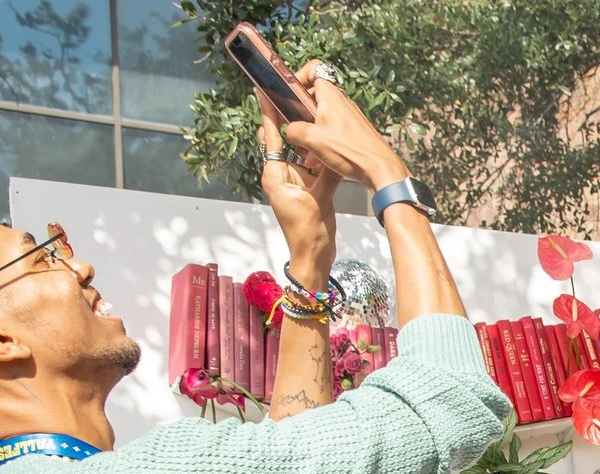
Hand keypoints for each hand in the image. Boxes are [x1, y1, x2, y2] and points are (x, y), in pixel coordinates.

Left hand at [257, 98, 339, 278]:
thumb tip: (334, 151)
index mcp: (275, 174)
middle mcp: (281, 174)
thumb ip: (327, 174)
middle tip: (295, 96)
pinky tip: (326, 144)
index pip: (271, 136)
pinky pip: (310, 165)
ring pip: (298, 151)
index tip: (264, 90)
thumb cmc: (309, 233)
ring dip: (306, 138)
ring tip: (313, 115)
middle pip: (281, 140)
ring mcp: (293, 182)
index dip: (269, 112)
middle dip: (287, 119)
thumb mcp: (320, 200)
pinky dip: (317, 156)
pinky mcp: (306, 189)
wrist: (314, 257)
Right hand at [279, 64, 407, 191]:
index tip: (289, 92)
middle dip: (301, 115)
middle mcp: (342, 102)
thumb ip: (293, 130)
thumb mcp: (311, 139)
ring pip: (323, 118)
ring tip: (308, 152)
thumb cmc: (350, 151)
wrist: (381, 169)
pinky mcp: (356, 132)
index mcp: (331, 96)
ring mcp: (350, 117)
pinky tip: (321, 160)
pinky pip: (334, 131)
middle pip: (314, 99)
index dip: (299, 76)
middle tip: (296, 131)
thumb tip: (290, 131)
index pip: (313, 70)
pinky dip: (324, 142)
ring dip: (312, 133)